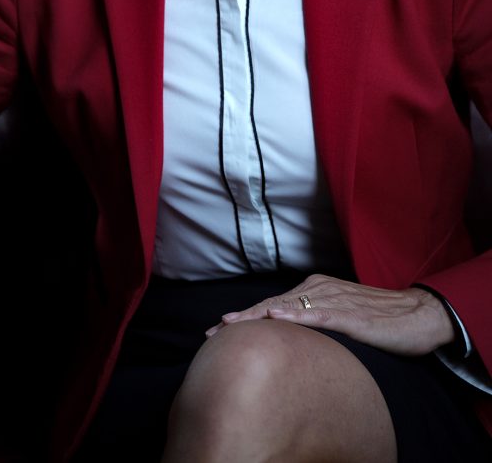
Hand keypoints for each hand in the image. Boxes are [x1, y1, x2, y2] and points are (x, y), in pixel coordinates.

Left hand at [204, 273, 455, 355]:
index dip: (246, 317)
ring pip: (287, 307)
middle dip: (242, 318)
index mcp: (316, 289)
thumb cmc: (380, 319)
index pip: (274, 304)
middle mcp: (320, 289)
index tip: (219, 330)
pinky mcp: (349, 314)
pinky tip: (276, 317)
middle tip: (212, 332)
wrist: (418, 314)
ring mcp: (334, 299)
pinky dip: (294, 315)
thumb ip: (317, 323)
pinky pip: (317, 313)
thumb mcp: (341, 318)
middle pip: (273, 304)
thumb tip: (292, 340)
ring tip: (231, 326)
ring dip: (257, 317)